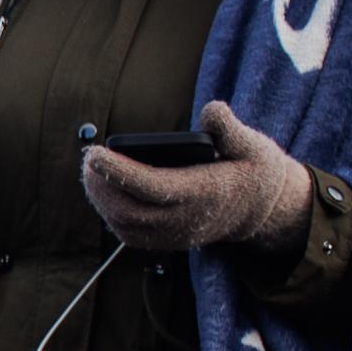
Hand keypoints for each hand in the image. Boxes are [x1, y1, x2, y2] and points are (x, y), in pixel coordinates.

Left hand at [80, 99, 313, 257]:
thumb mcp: (253, 146)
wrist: (263, 211)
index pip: (150, 186)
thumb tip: (212, 109)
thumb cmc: (254, 172)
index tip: (95, 153)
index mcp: (203, 194)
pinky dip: (110, 213)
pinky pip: (129, 233)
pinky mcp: (167, 240)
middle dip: (101, 185)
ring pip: (124, 224)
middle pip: (128, 210)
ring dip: (101, 199)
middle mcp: (184, 219)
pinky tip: (103, 190)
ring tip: (91, 172)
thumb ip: (231, 129)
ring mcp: (174, 234)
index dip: (118, 171)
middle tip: (88, 159)